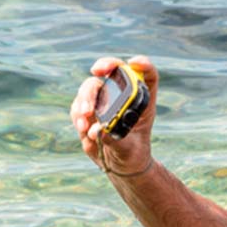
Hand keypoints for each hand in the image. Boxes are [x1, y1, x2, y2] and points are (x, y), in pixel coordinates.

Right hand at [69, 55, 158, 176]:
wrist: (120, 165)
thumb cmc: (133, 153)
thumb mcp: (130, 149)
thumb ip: (116, 139)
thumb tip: (99, 130)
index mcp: (142, 101)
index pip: (147, 75)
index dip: (143, 64)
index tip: (133, 62)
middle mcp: (123, 96)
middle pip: (111, 73)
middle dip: (101, 74)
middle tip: (95, 83)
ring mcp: (103, 101)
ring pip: (90, 87)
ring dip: (85, 99)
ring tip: (86, 116)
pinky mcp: (88, 111)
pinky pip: (79, 106)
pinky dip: (79, 114)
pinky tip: (83, 128)